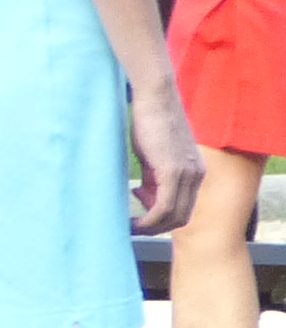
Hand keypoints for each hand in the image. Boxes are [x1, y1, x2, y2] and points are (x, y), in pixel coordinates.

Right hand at [130, 81, 206, 236]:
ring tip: (130, 223)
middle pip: (181, 218)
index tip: (139, 212)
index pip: (184, 208)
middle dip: (155, 228)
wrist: (157, 99)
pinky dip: (148, 219)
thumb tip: (147, 194)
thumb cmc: (152, 123)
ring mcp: (187, 174)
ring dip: (150, 226)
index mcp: (196, 171)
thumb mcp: (155, 156)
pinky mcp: (173, 171)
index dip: (161, 218)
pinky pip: (164, 207)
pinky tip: (134, 217)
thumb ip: (155, 177)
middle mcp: (197, 175)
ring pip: (173, 216)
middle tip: (133, 225)